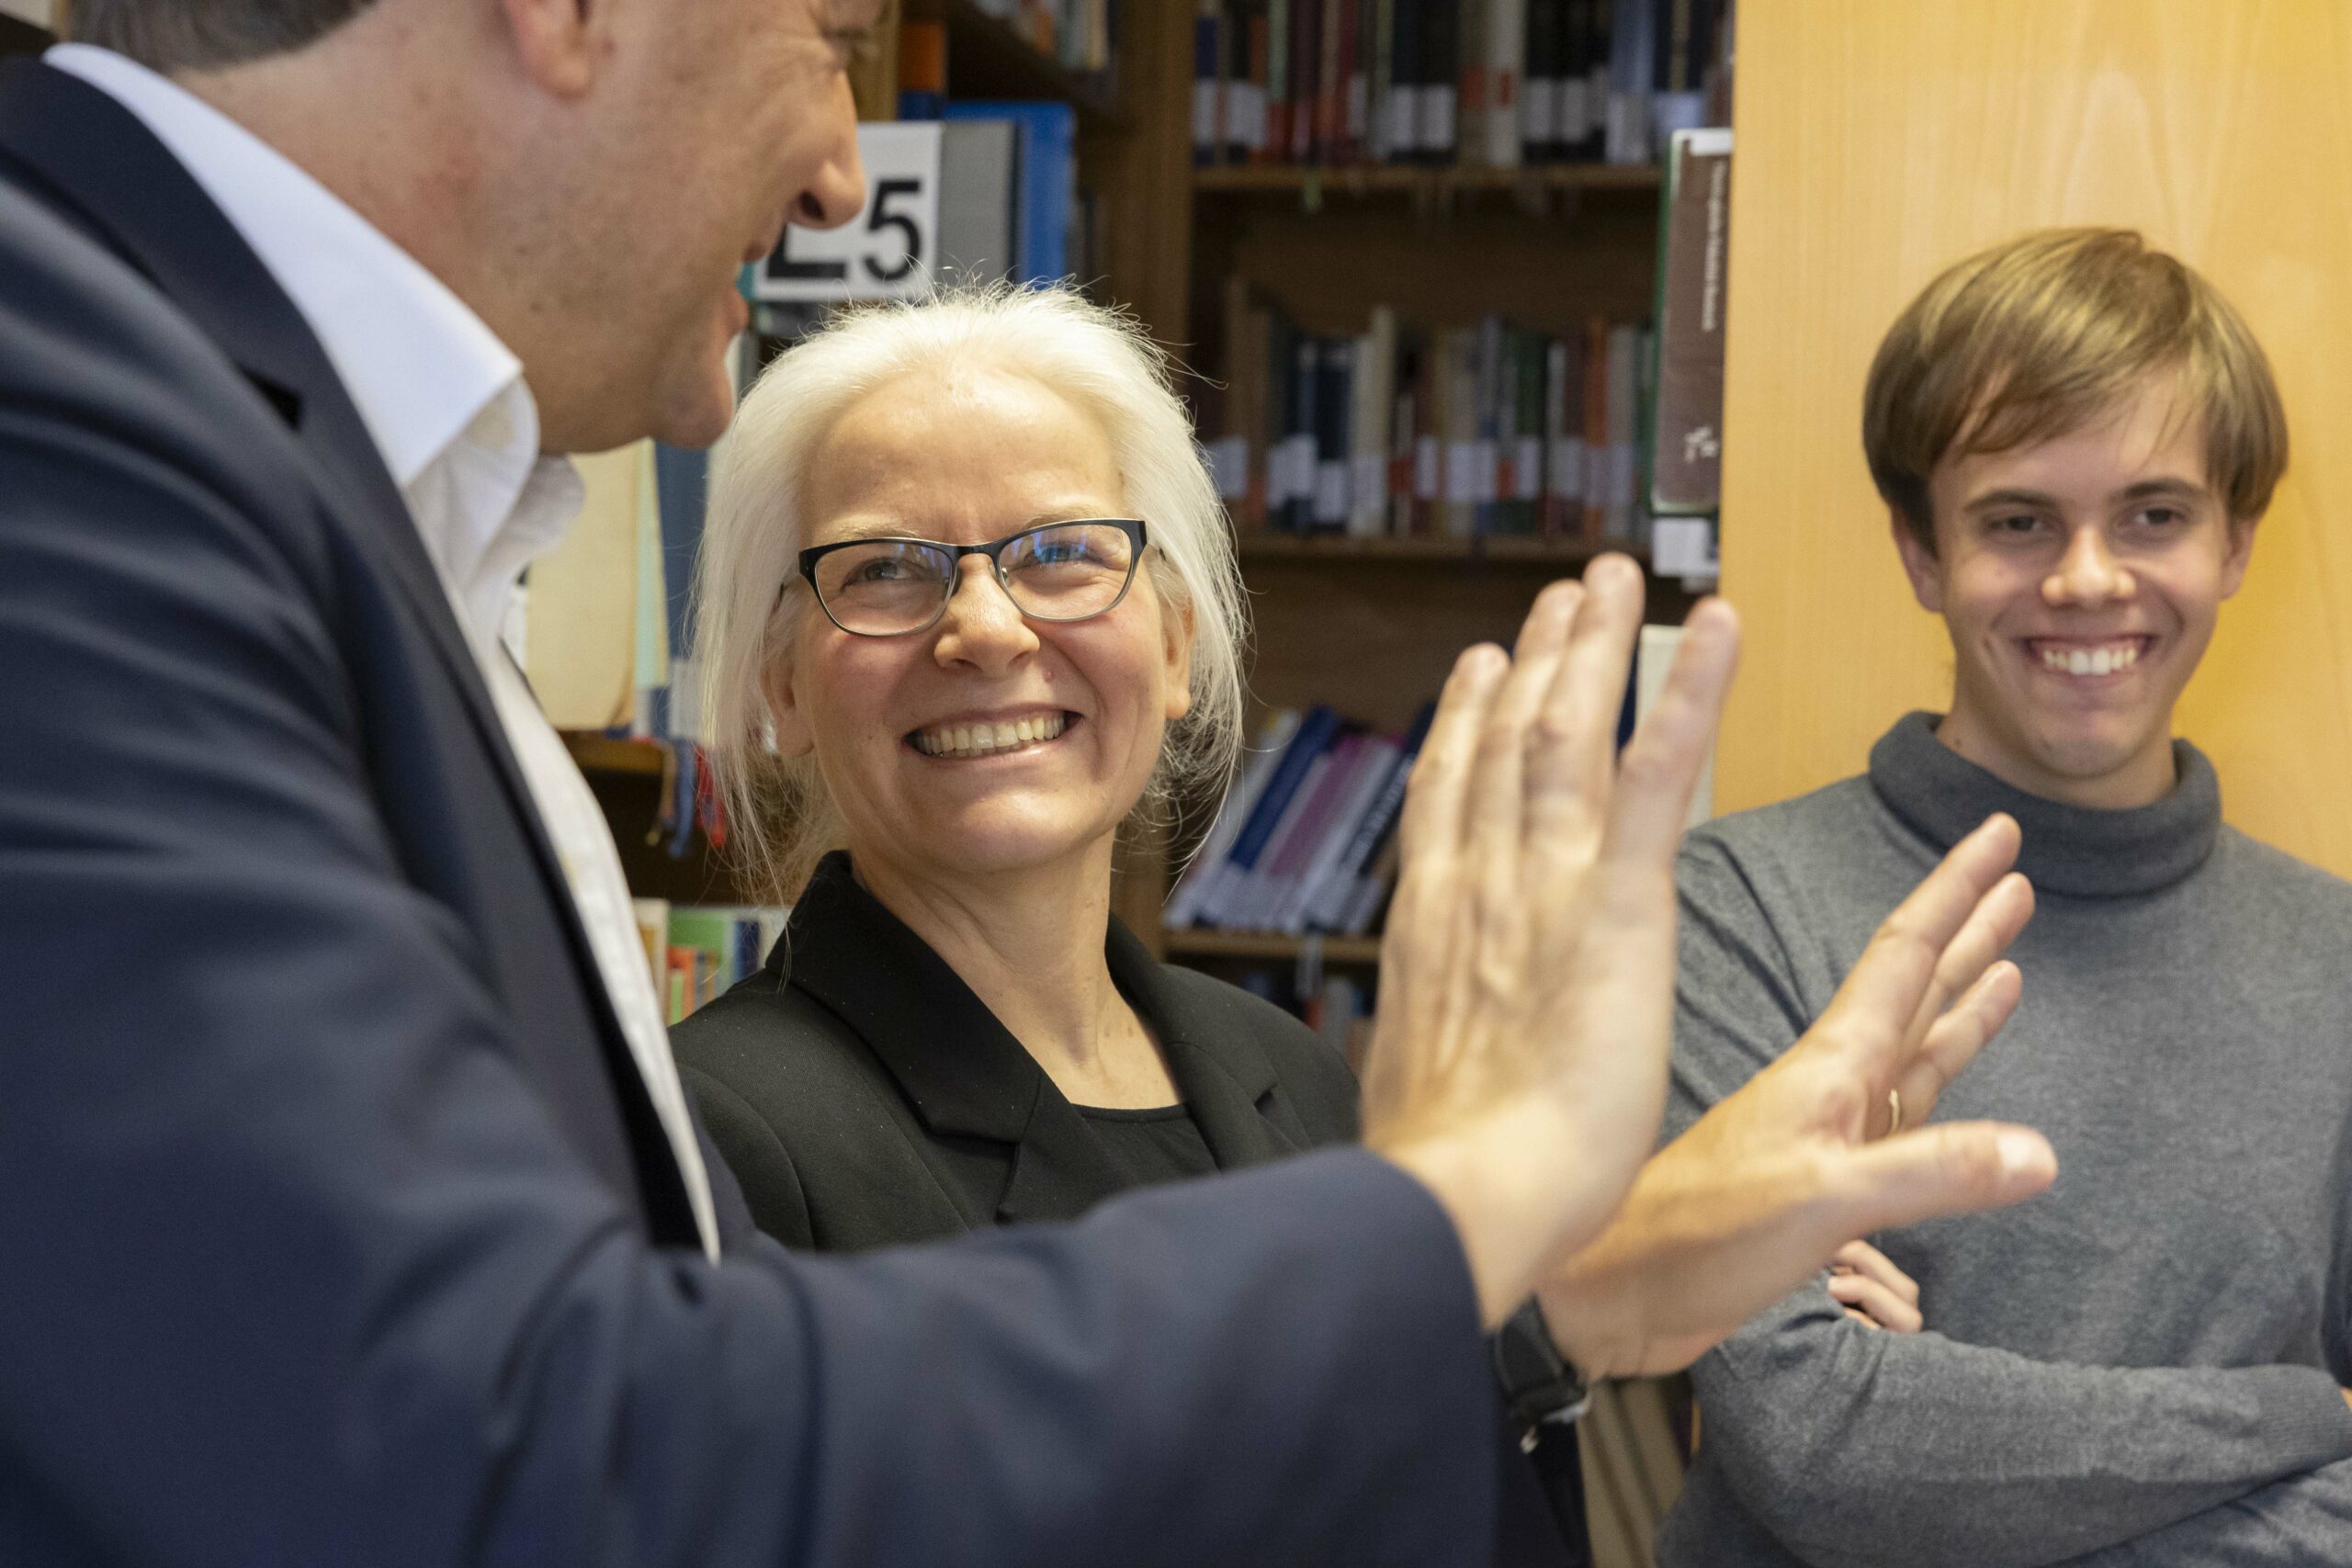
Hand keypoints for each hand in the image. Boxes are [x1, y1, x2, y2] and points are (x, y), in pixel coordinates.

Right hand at [1364, 557, 1735, 1323]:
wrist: (1464, 1193)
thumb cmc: (1446, 1178)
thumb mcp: (1414, 1089)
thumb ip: (1425, 1043)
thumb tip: (1407, 1056)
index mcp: (1431, 926)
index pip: (1448, 798)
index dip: (1463, 724)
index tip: (1478, 667)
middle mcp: (1477, 881)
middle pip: (1505, 742)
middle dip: (1536, 662)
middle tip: (1563, 595)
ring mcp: (1543, 880)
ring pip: (1568, 731)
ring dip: (1596, 647)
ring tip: (1618, 580)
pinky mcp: (1618, 900)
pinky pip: (1660, 772)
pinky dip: (1689, 690)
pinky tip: (1719, 624)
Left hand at [1538, 812, 2057, 1375]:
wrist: (1612, 1291)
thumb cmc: (1692, 1233)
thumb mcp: (1819, 1199)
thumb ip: (1930, 1173)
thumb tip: (2041, 1153)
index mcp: (1829, 1066)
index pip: (1904, 953)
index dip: (1954, 891)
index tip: (1997, 832)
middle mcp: (1832, 1083)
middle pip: (1913, 986)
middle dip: (1967, 929)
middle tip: (2017, 874)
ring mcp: (1826, 1129)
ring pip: (1911, 1045)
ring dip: (1958, 998)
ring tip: (2011, 956)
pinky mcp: (1821, 1178)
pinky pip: (1900, 1114)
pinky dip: (1937, 1083)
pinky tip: (1956, 1074)